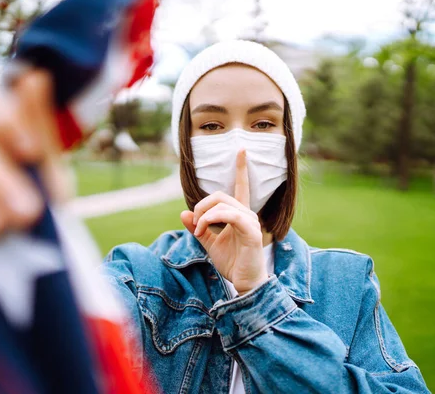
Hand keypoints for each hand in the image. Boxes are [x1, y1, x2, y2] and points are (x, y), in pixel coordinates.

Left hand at [180, 149, 267, 295]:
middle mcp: (246, 214)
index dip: (241, 168)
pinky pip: (230, 215)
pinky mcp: (251, 232)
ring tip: (200, 232)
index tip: (241, 150)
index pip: (241, 186)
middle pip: (219, 195)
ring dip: (204, 216)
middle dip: (201, 207)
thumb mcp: (209, 244)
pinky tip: (205, 230)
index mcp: (238, 214)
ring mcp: (250, 222)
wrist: (245, 283)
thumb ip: (198, 228)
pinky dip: (211, 220)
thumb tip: (183, 213)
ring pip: (222, 204)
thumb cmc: (232, 263)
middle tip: (195, 225)